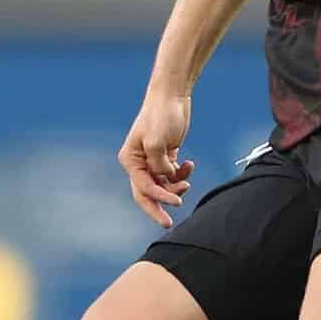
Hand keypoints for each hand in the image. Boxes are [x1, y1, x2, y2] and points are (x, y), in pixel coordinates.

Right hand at [118, 91, 194, 227]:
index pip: (143, 187)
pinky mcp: (166, 156)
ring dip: (175, 187)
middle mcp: (138, 162)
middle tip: (169, 224)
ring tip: (187, 181)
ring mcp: (152, 160)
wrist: (173, 95)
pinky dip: (182, 174)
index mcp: (130, 159)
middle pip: (147, 193)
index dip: (159, 199)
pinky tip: (189, 165)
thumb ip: (159, 164)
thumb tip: (166, 177)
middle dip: (159, 208)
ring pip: (163, 185)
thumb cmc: (161, 115)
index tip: (176, 204)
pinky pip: (172, 174)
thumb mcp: (156, 140)